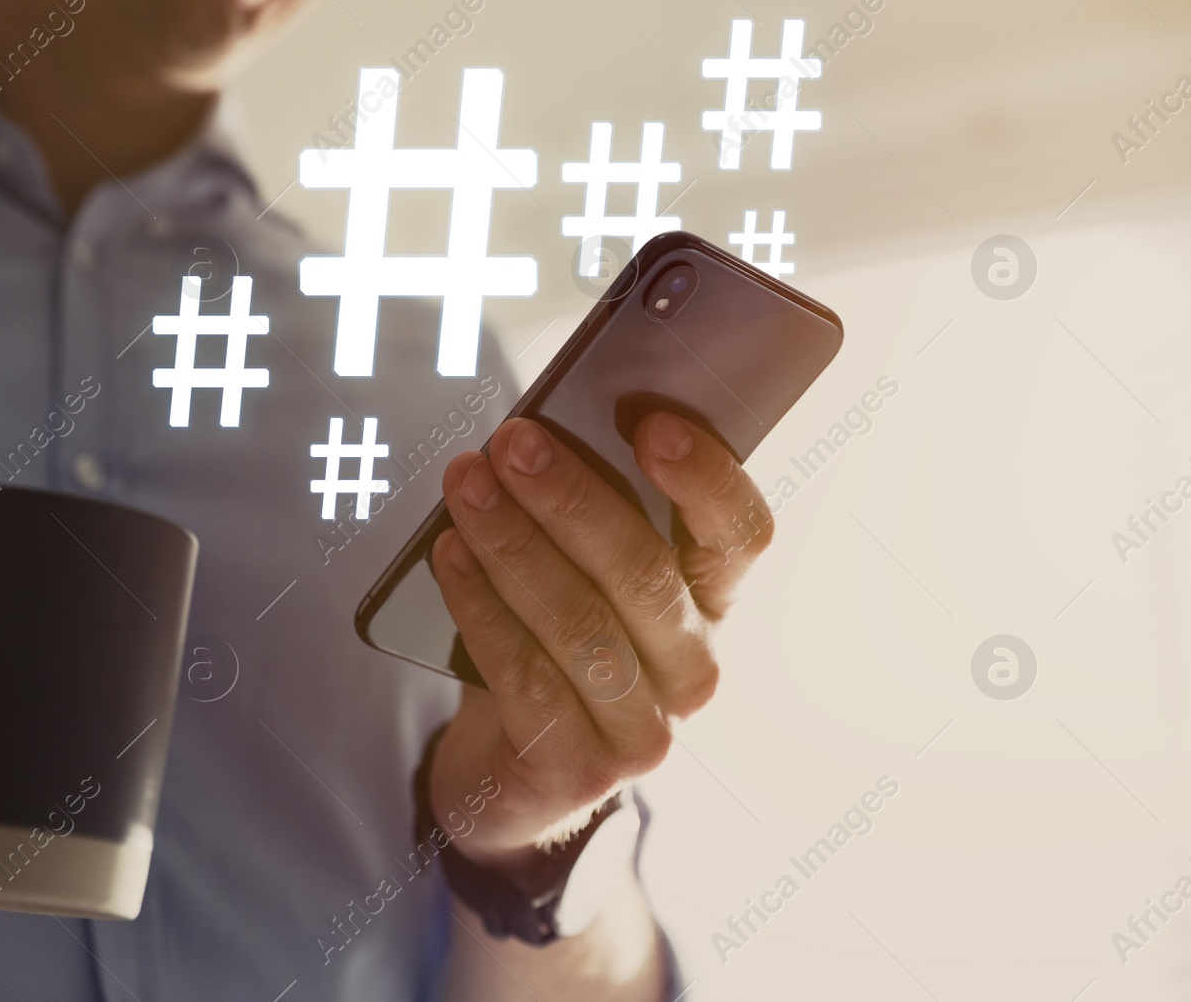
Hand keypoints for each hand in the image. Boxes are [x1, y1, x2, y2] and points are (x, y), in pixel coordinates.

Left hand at [428, 414, 770, 883]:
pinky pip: (526, 675)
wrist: (511, 767)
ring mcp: (645, 729)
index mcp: (713, 602)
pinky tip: (450, 557)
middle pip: (645, 572)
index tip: (649, 422)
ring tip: (466, 488)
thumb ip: (587, 512)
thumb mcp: (583, 574)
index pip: (740, 534)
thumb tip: (546, 431)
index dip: (704, 476)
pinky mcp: (581, 769)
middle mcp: (695, 667)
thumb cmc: (552, 641)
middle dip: (571, 498)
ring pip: (579, 622)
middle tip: (513, 444)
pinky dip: (480, 607)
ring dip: (513, 544)